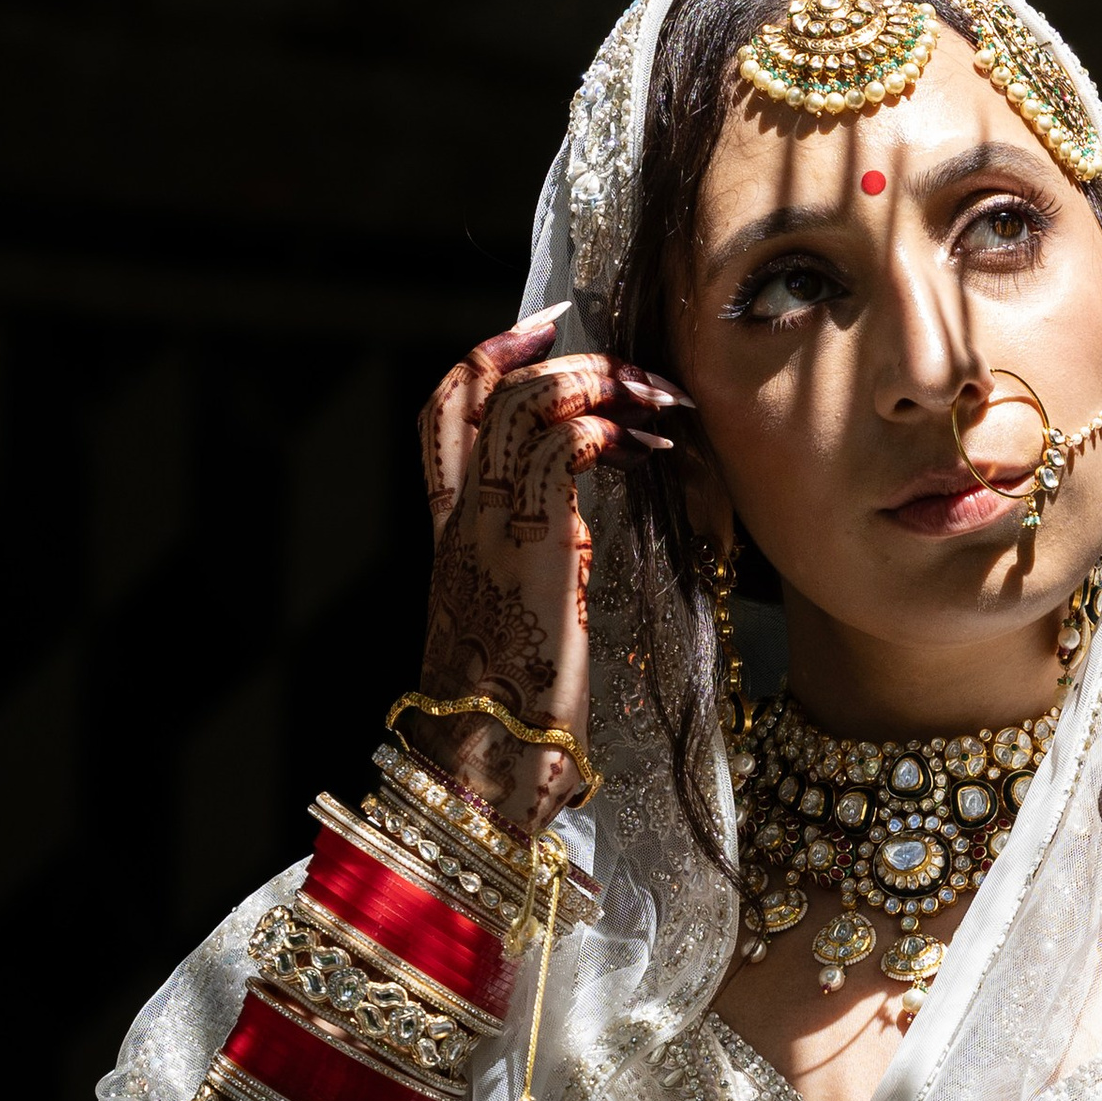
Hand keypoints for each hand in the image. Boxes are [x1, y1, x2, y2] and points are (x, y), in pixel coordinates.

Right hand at [415, 304, 689, 831]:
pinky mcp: (534, 542)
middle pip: (474, 387)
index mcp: (451, 536)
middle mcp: (461, 520)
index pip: (443, 415)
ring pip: (526, 400)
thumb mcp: (518, 636)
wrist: (488, 769)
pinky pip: (564, 443)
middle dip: (547, 352)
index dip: (489, 359)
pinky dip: (612, 429)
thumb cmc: (510, 728)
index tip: (541, 331)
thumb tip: (572, 573)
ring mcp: (491, 526)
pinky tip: (652, 450)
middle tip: (614, 348)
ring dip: (600, 383)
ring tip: (658, 401)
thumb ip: (535, 583)